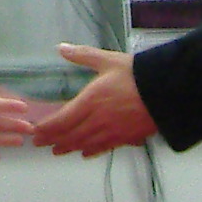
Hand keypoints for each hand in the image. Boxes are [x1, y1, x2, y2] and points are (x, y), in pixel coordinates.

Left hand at [31, 44, 159, 157]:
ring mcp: (112, 132)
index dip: (47, 128)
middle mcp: (97, 121)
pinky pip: (104, 148)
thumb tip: (62, 48)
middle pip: (70, 135)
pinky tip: (86, 153)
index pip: (61, 120)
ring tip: (57, 150)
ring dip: (69, 147)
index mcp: (90, 102)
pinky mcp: (126, 138)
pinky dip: (91, 151)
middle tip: (40, 144)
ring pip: (85, 144)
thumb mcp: (108, 60)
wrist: (166, 92)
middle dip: (53, 140)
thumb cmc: (136, 75)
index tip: (35, 132)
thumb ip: (83, 55)